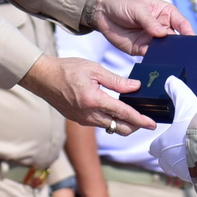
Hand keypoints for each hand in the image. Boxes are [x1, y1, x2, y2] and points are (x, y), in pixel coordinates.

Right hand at [20, 55, 155, 133]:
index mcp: (94, 100)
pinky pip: (99, 124)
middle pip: (119, 128)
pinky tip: (114, 112)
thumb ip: (116, 80)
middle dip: (135, 126)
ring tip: (133, 116)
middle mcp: (89, 114)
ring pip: (109, 128)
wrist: (43, 78)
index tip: (152, 124)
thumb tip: (136, 87)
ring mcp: (83, 119)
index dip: (140, 120)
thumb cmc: (67, 69)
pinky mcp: (78, 120)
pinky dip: (110, 121)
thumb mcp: (94, 69)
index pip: (123, 113)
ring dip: (122, 124)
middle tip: (146, 121)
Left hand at [92, 0, 192, 56]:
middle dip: (179, 46)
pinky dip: (154, 60)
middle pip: (176, 39)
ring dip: (167, 55)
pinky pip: (151, 56)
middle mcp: (162, 27)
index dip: (188, 31)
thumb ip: (149, 21)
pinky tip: (156, 63)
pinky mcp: (142, 49)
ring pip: (165, 50)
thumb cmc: (123, 3)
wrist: (102, 12)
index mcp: (165, 13)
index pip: (182, 23)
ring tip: (170, 59)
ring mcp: (152, 39)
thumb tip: (162, 34)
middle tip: (182, 53)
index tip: (192, 40)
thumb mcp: (137, 8)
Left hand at [147, 75, 196, 182]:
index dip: (161, 142)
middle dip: (172, 154)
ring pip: (179, 168)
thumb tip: (170, 79)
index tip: (170, 137)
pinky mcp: (195, 179)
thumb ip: (177, 91)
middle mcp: (168, 162)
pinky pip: (193, 175)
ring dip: (185, 161)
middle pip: (165, 160)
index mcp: (161, 146)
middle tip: (185, 143)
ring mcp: (181, 172)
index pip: (154, 148)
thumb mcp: (186, 103)